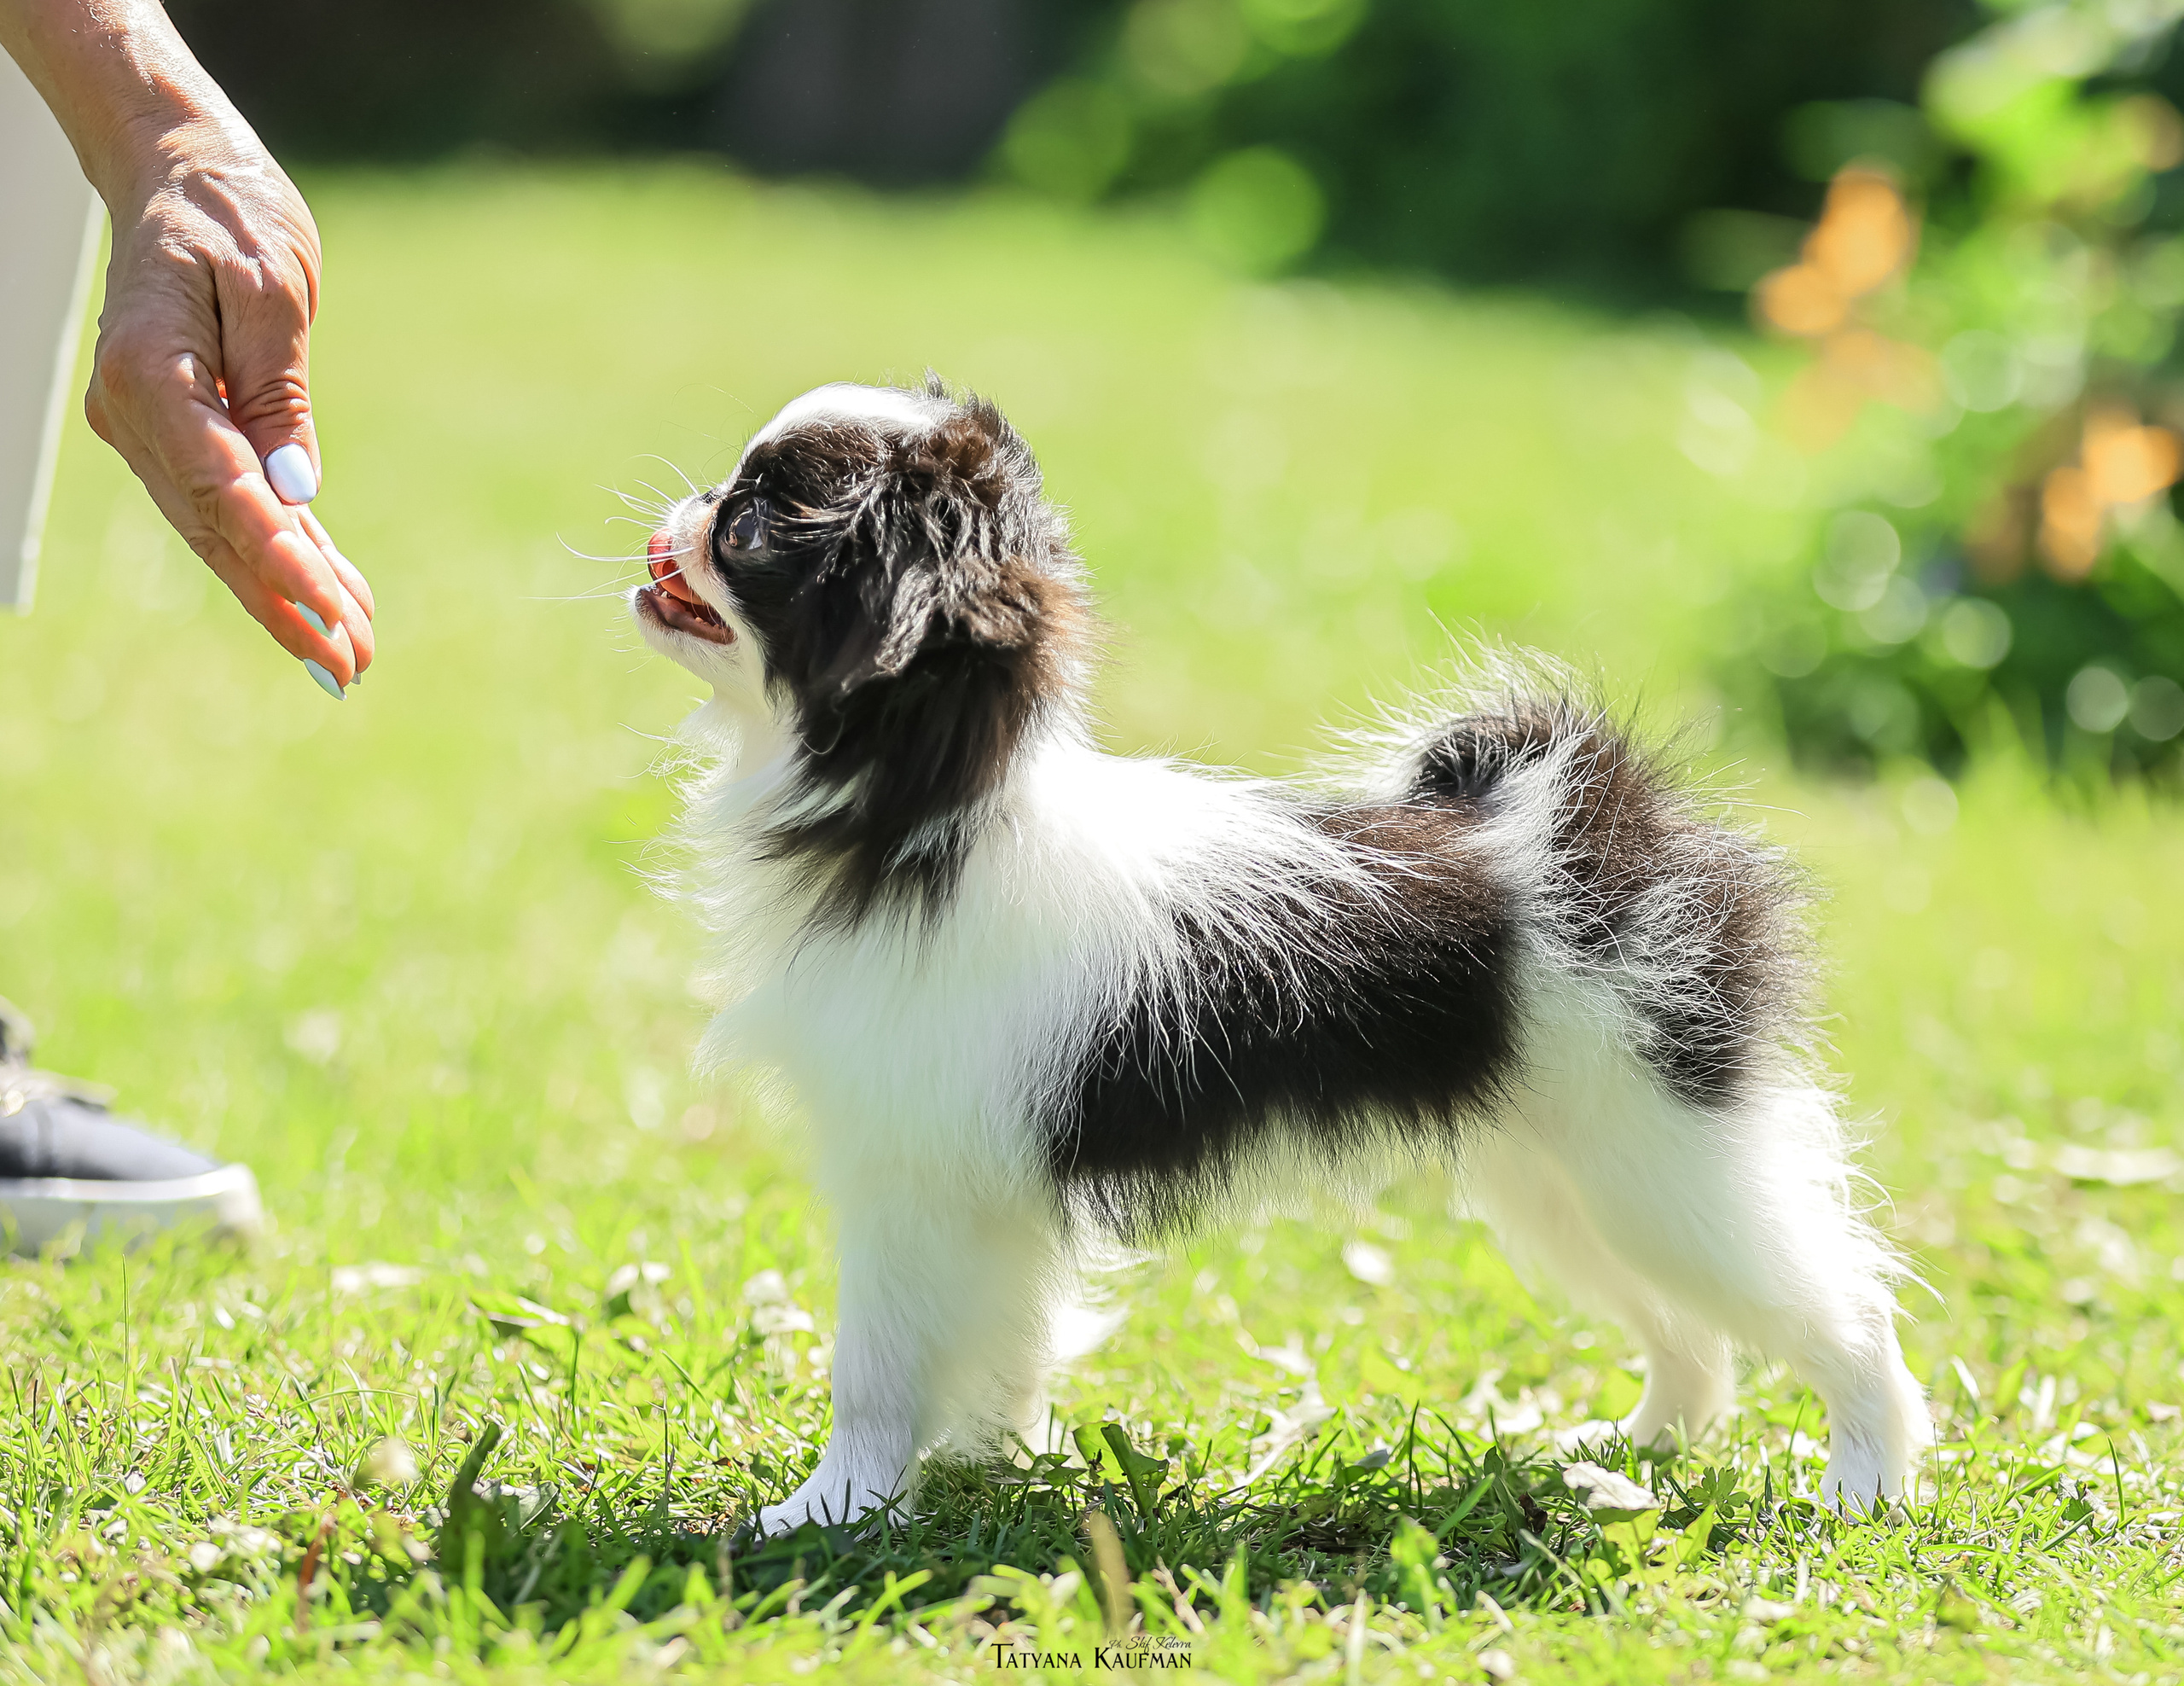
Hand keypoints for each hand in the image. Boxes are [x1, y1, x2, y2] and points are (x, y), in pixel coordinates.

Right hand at [88, 121, 371, 683]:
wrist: (179, 177)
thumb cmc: (230, 216)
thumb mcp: (273, 287)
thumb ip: (279, 391)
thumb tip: (296, 490)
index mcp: (149, 373)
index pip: (221, 487)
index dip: (280, 558)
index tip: (333, 611)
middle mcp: (136, 413)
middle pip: (218, 531)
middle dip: (287, 606)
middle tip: (351, 669)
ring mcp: (150, 431)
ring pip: (222, 533)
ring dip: (286, 597)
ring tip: (350, 656)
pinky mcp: (178, 435)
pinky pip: (228, 508)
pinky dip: (279, 555)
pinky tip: (328, 600)